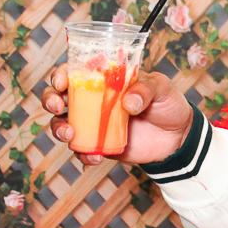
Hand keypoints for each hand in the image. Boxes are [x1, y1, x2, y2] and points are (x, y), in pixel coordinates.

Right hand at [43, 66, 194, 166]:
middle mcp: (93, 100)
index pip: (76, 71)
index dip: (62, 73)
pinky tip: (95, 156)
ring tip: (70, 134)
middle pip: (59, 96)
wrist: (177, 136)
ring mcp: (93, 123)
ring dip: (59, 129)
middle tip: (58, 106)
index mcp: (106, 79)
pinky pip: (80, 150)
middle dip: (50, 99)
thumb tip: (128, 102)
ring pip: (61, 124)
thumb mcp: (162, 88)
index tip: (62, 81)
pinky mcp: (98, 144)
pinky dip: (82, 154)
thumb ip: (146, 89)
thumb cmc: (167, 103)